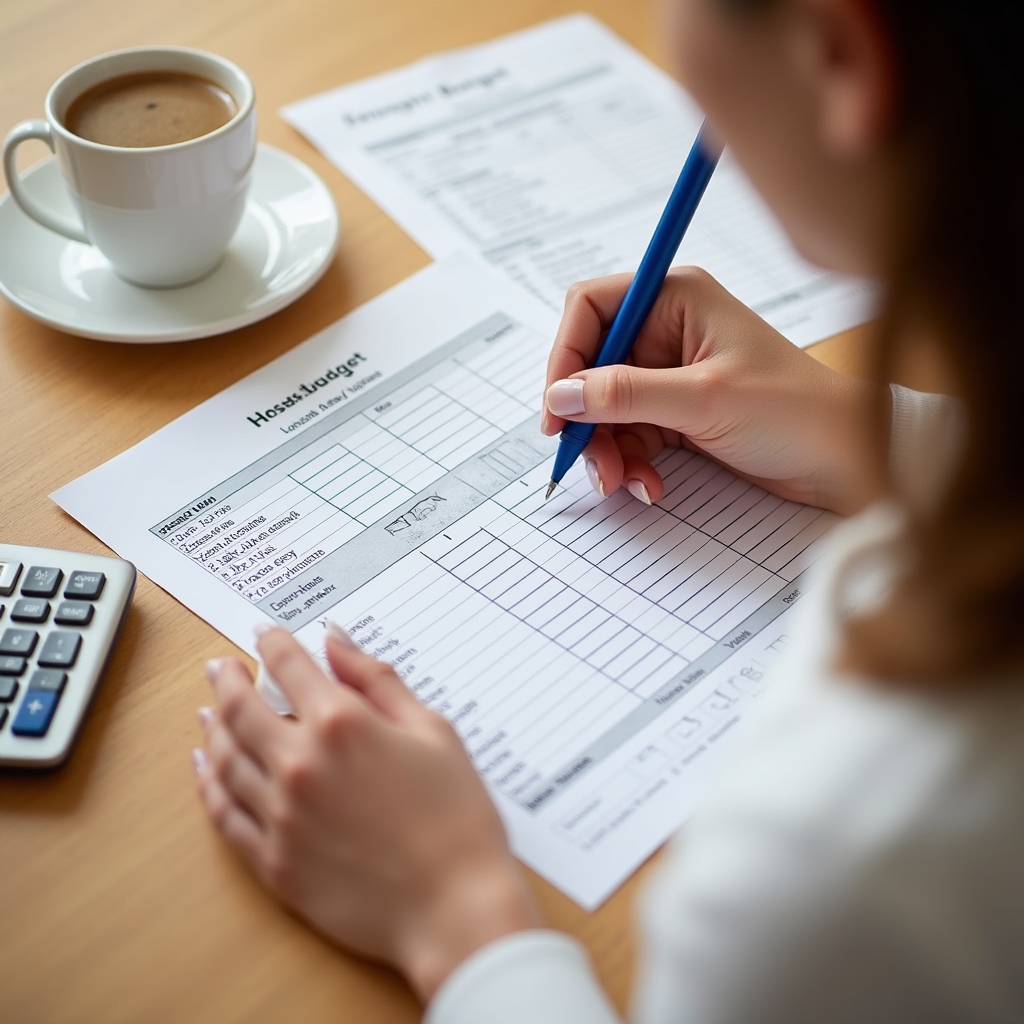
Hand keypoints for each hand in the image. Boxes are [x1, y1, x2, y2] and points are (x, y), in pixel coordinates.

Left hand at [195, 625, 538, 1000]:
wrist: (454, 907)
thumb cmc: (456, 816)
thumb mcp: (432, 730)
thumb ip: (378, 681)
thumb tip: (337, 643)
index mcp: (342, 723)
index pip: (290, 666)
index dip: (273, 642)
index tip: (265, 633)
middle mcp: (300, 764)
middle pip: (242, 709)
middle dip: (228, 681)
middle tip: (221, 668)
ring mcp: (281, 816)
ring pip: (225, 760)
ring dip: (212, 728)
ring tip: (208, 712)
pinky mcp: (274, 863)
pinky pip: (225, 817)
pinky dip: (208, 786)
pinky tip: (205, 770)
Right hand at [542, 268, 881, 514]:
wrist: (844, 459)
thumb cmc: (794, 411)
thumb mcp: (703, 399)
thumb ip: (625, 395)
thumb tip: (561, 396)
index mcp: (675, 299)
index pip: (591, 310)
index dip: (565, 357)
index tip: (556, 410)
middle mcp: (667, 330)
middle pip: (592, 366)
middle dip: (587, 418)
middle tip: (589, 461)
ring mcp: (670, 373)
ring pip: (606, 408)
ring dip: (607, 449)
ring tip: (624, 482)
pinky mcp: (677, 411)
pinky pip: (630, 434)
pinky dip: (631, 461)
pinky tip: (649, 485)